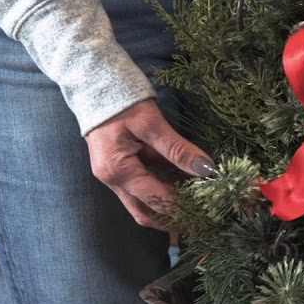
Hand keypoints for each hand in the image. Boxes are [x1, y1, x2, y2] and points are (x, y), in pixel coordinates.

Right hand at [84, 99, 214, 229]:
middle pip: (145, 212)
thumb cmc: (122, 101)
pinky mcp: (118, 168)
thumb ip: (178, 149)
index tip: (209, 210)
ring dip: (170, 203)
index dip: (184, 208)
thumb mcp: (152, 123)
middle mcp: (112, 179)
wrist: (95, 85)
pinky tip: (185, 181)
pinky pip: (143, 185)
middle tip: (202, 217)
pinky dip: (164, 186)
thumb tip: (206, 169)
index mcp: (118, 170)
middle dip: (174, 218)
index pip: (157, 200)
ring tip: (199, 199)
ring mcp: (113, 175)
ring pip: (144, 201)